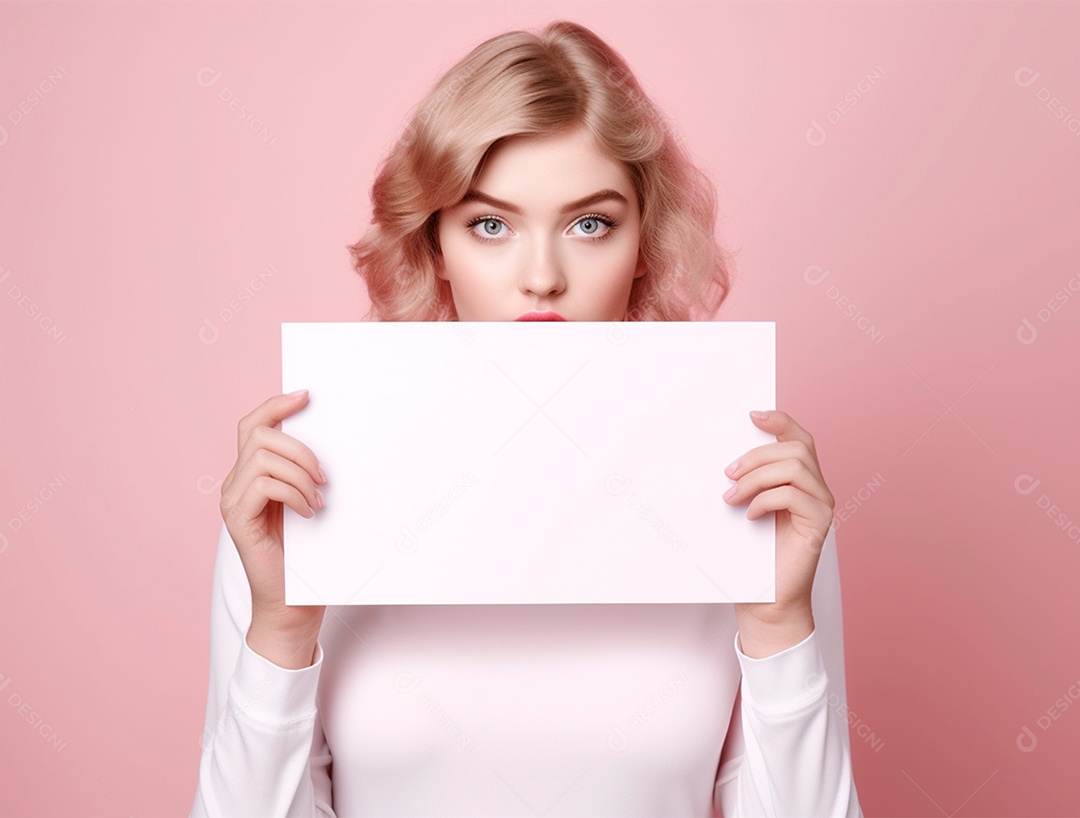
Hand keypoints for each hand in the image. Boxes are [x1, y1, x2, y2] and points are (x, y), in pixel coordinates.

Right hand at [219, 390, 328, 644]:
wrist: (293, 601)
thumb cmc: (306, 553)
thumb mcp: (308, 501)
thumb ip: (305, 472)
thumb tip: (330, 438)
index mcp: (250, 473)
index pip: (253, 424)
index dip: (276, 405)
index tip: (307, 395)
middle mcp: (234, 483)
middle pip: (259, 435)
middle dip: (299, 447)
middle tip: (324, 475)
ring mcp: (232, 500)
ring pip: (262, 457)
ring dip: (299, 473)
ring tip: (317, 498)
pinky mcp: (236, 519)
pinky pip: (263, 484)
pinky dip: (292, 493)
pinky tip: (308, 513)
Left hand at [723, 409, 835, 645]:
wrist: (764, 600)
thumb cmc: (751, 556)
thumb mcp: (745, 508)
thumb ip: (746, 481)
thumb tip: (725, 457)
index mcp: (801, 481)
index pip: (799, 439)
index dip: (780, 421)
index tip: (752, 415)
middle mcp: (817, 489)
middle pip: (796, 448)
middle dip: (757, 455)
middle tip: (727, 474)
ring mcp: (821, 506)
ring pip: (795, 467)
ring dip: (757, 477)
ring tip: (732, 496)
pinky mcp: (819, 524)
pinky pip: (794, 495)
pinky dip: (765, 499)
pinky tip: (749, 515)